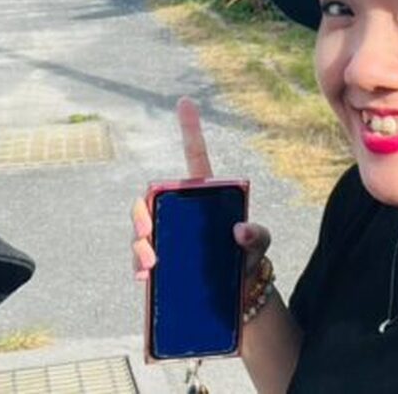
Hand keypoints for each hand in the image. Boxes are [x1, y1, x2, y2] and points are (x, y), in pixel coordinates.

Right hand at [131, 96, 270, 280]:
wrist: (240, 296)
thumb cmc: (247, 259)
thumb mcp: (259, 245)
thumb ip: (257, 235)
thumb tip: (240, 230)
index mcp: (204, 195)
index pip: (195, 155)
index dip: (190, 128)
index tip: (185, 101)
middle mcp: (179, 212)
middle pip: (149, 200)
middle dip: (141, 214)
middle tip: (148, 235)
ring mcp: (167, 237)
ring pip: (140, 231)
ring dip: (138, 245)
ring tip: (151, 265)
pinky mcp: (159, 264)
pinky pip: (140, 261)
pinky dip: (139, 267)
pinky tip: (145, 277)